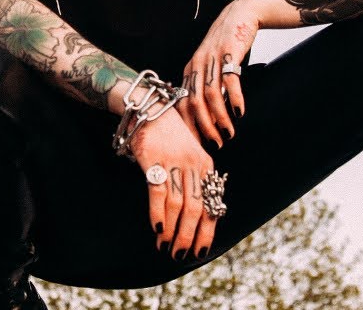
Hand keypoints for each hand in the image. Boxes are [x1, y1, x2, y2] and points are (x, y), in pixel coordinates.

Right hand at [131, 110, 218, 260]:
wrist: (150, 108)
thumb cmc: (169, 135)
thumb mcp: (189, 155)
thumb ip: (194, 180)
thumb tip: (194, 216)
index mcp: (206, 166)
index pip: (211, 204)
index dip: (207, 231)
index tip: (200, 250)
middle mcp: (194, 165)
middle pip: (197, 208)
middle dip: (190, 235)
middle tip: (182, 255)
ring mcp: (174, 162)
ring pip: (179, 204)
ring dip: (173, 229)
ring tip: (166, 247)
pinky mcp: (154, 159)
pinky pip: (159, 192)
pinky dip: (158, 213)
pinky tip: (157, 229)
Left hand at [178, 0, 265, 145]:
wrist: (240, 15)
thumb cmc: (226, 44)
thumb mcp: (210, 64)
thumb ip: (206, 85)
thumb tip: (208, 115)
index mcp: (190, 70)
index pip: (182, 103)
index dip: (188, 125)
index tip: (197, 143)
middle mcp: (197, 65)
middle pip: (194, 102)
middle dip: (204, 127)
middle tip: (215, 144)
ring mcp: (212, 59)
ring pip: (211, 95)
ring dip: (219, 118)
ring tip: (229, 133)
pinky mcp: (229, 53)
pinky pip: (230, 81)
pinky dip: (234, 99)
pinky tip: (239, 112)